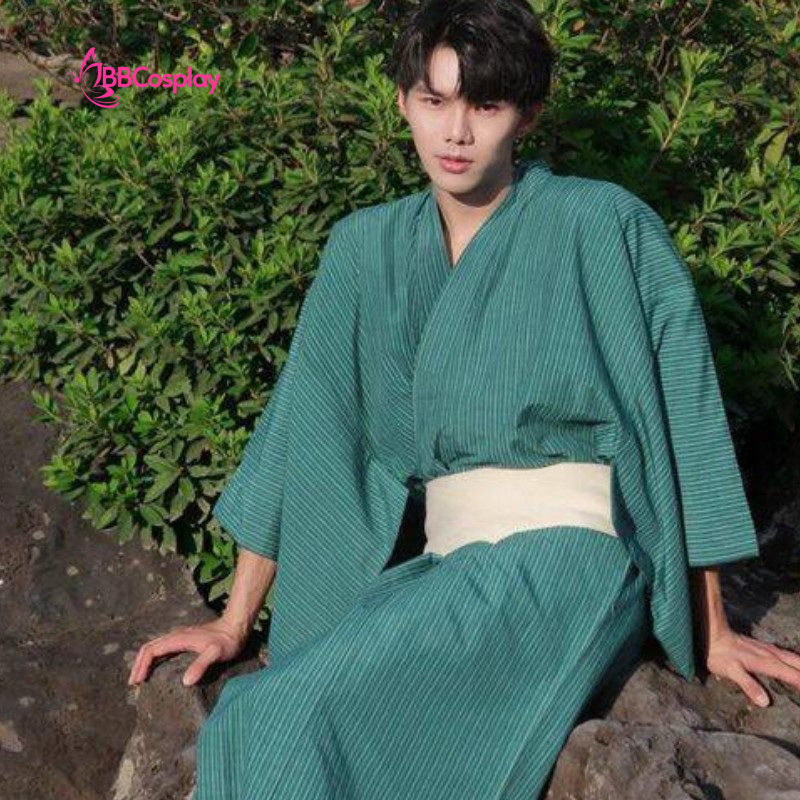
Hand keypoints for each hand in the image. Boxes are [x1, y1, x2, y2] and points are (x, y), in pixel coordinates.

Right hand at [128, 617, 248, 686]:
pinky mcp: (186, 640)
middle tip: (133, 683)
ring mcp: (181, 637)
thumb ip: (201, 664)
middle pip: (149, 648)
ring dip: (145, 661)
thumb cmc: (228, 640)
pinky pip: (164, 649)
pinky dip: (155, 659)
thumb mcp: (216, 653)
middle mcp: (177, 636)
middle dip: (138, 664)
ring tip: (141, 678)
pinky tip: (158, 669)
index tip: (137, 682)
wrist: (237, 626)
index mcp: (179, 638)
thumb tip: (185, 682)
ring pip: (155, 647)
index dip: (142, 666)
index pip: (152, 651)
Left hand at [705, 626, 799, 707]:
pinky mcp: (763, 647)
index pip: (794, 676)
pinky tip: (797, 663)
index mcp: (767, 662)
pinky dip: (797, 661)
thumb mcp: (731, 671)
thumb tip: (766, 702)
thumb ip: (748, 685)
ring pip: (795, 658)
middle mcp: (772, 655)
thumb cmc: (719, 654)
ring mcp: (768, 649)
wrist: (711, 633)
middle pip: (799, 664)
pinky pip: (787, 654)